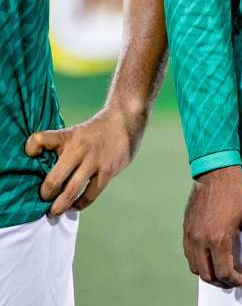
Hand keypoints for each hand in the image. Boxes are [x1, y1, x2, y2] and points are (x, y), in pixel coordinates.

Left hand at [24, 103, 145, 215]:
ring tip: (55, 211)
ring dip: (60, 205)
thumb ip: (60, 147)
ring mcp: (94, 160)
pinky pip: (91, 194)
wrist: (124, 119)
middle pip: (54, 179)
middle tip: (44, 200)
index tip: (29, 157)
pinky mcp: (108, 170)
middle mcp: (79, 148)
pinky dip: (80, 204)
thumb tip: (40, 168)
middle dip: (46, 195)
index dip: (30, 148)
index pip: (40, 139)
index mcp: (67, 136)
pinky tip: (75, 205)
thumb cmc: (94, 131)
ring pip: (71, 191)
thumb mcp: (75, 132)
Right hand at [183, 166, 241, 287]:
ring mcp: (191, 234)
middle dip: (222, 282)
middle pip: (208, 275)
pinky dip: (198, 262)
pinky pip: (188, 254)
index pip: (224, 272)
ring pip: (195, 268)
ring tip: (221, 271)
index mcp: (218, 238)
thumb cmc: (236, 192)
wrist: (217, 170)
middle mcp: (201, 240)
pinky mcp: (186, 228)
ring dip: (209, 274)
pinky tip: (209, 257)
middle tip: (233, 280)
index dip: (235, 281)